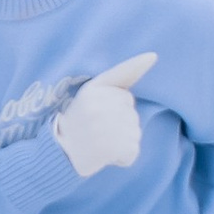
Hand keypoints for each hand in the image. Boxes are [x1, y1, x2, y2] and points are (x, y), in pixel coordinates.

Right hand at [53, 53, 155, 178]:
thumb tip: (151, 56)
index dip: (137, 65)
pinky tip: (106, 155)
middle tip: (98, 129)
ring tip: (100, 142)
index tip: (152, 56)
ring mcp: (104, 127)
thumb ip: (117, 79)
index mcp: (90, 91)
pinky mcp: (111, 147)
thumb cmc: (79, 122)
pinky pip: (132, 150)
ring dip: (123, 140)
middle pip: (130, 109)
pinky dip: (124, 157)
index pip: (120, 75)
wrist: (61, 154)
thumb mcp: (90, 96)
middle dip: (121, 121)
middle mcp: (97, 105)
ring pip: (134, 130)